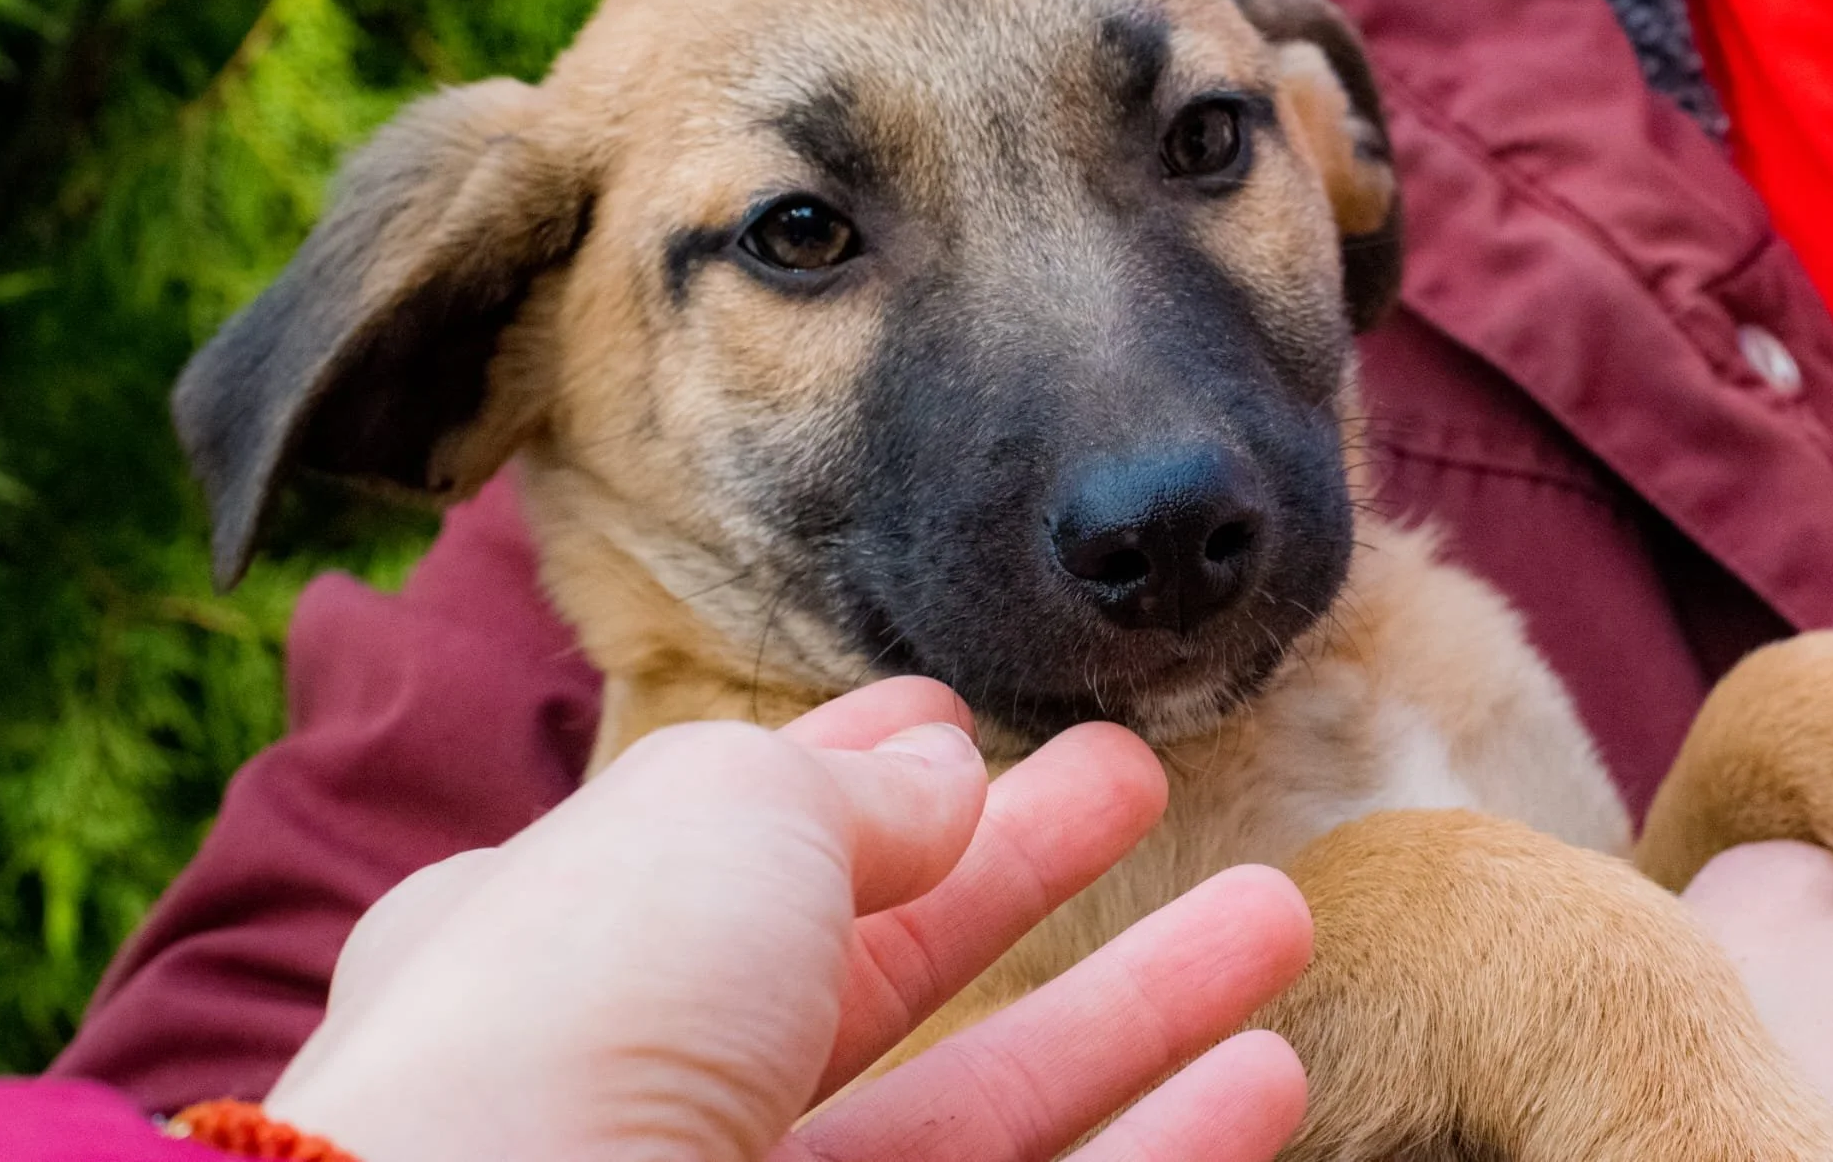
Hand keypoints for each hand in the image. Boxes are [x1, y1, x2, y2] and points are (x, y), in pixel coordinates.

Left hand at [264, 677, 1313, 1161]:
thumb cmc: (586, 1013)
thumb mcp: (718, 818)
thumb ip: (848, 790)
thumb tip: (946, 773)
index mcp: (562, 943)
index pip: (739, 836)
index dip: (855, 768)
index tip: (959, 715)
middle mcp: (650, 1092)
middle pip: (880, 962)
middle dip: (1022, 864)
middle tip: (1137, 778)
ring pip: (983, 1103)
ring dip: (1132, 1011)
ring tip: (1271, 914)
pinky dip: (1155, 1154)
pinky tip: (1260, 1080)